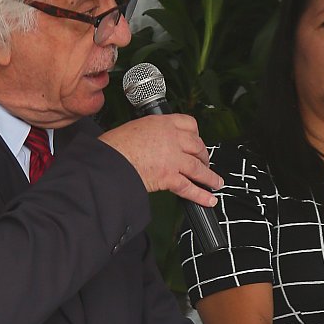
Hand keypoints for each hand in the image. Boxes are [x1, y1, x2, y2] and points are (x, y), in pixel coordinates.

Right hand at [99, 114, 222, 208]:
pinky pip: (190, 187)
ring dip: (209, 177)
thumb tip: (152, 145)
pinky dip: (201, 195)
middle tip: (205, 164)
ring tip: (216, 183)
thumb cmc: (114, 146)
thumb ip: (150, 134)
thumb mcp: (134, 128)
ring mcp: (173, 158)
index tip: (197, 142)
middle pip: (197, 146)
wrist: (108, 161)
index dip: (196, 135)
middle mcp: (171, 138)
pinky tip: (209, 199)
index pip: (189, 124)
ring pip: (198, 167)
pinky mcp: (169, 176)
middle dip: (204, 157)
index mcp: (162, 123)